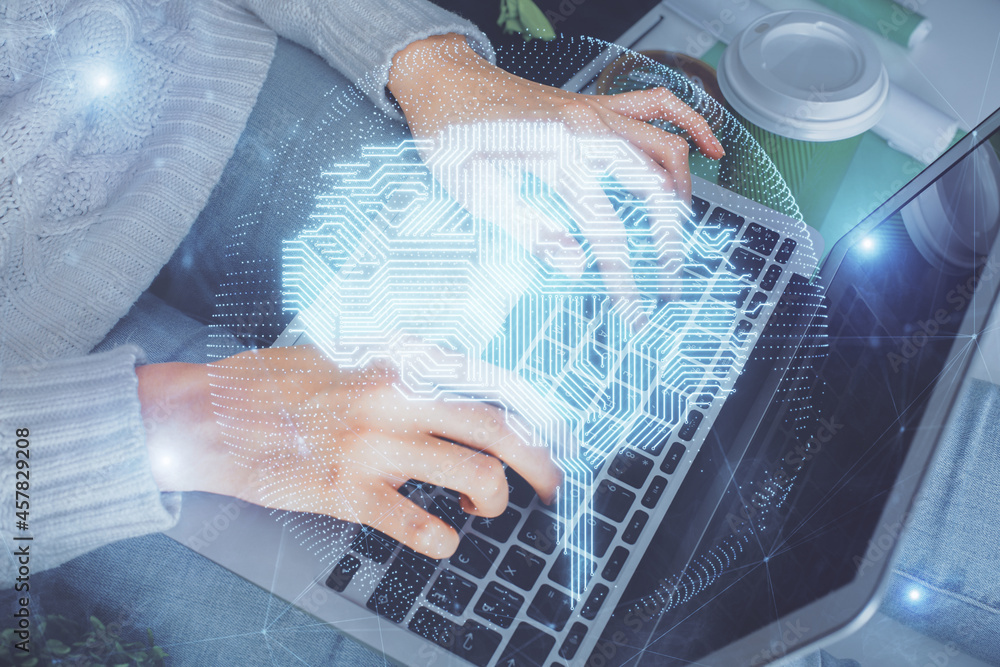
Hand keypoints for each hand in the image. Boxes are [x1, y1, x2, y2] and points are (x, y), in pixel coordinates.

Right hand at [137, 345, 560, 558]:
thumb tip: (449, 383)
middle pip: (497, 429)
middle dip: (538, 463)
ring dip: (492, 500)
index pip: (487, 383)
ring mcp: (374, 446)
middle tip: (549, 485)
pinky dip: (442, 540)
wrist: (208, 416)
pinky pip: (417, 524)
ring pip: (475, 475)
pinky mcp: (348, 491)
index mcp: (396, 364)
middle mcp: (396, 400)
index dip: (529, 413)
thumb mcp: (341, 354)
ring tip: (478, 508)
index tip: (544, 435)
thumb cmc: (271, 384)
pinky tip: (442, 539)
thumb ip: (395, 367)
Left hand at [387, 34, 724, 306]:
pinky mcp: (596, 103)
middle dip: (667, 237)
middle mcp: (586, 131)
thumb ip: (530, 230)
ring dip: (682, 189)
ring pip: (664, 145)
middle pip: (651, 186)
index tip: (634, 310)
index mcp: (556, 159)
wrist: (442, 81)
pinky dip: (689, 121)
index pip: (606, 228)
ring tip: (681, 228)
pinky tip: (708, 145)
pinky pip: (657, 104)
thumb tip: (574, 266)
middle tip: (669, 277)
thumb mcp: (478, 194)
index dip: (624, 275)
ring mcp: (596, 111)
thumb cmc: (452, 136)